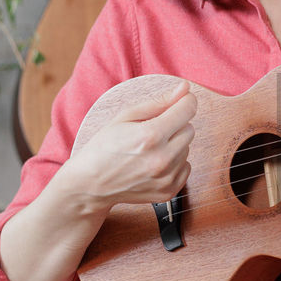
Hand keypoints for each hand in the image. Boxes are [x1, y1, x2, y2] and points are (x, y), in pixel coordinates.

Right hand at [64, 81, 196, 216]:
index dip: (185, 101)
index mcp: (150, 135)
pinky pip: (186, 167)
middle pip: (189, 129)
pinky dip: (174, 163)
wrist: (91, 185)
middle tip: (154, 130)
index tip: (182, 100)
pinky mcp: (169, 191)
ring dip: (174, 145)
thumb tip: (185, 88)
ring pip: (187, 148)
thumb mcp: (125, 117)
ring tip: (149, 150)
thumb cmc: (105, 147)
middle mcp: (162, 159)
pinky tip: (153, 163)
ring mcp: (166, 178)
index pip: (187, 110)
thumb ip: (158, 102)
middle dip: (176, 125)